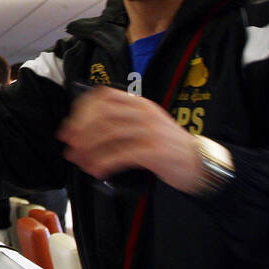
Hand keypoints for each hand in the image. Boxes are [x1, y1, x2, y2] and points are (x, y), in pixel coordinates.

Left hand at [57, 86, 204, 192]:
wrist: (198, 162)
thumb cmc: (166, 146)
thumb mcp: (146, 124)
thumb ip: (121, 121)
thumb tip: (82, 129)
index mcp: (140, 103)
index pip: (104, 96)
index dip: (82, 110)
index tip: (70, 125)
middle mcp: (144, 113)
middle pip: (102, 116)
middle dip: (81, 131)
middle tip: (69, 144)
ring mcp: (150, 131)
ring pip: (108, 135)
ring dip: (88, 150)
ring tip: (79, 161)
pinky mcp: (153, 151)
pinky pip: (120, 155)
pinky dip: (103, 164)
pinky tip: (97, 172)